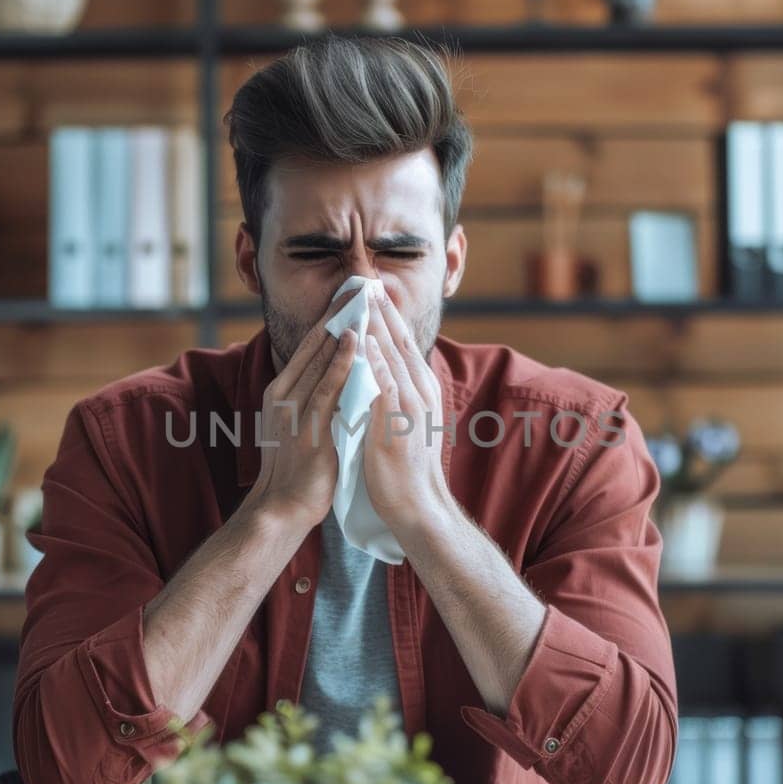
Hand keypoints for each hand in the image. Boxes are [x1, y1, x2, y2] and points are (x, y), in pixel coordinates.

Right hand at [242, 294, 358, 534]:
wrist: (281, 507)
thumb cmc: (296, 469)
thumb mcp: (296, 424)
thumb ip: (310, 398)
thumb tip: (331, 374)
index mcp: (280, 390)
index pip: (308, 345)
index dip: (329, 316)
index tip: (349, 292)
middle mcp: (283, 393)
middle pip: (314, 343)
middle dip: (337, 312)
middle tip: (358, 283)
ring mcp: (293, 408)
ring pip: (321, 358)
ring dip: (343, 326)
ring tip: (361, 299)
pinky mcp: (308, 426)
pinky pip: (328, 385)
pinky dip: (342, 360)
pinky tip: (355, 339)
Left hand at [362, 289, 456, 537]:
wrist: (418, 505)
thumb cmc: (404, 466)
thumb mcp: (403, 420)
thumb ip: (393, 393)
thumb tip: (377, 371)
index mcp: (420, 388)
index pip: (402, 342)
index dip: (387, 313)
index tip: (371, 288)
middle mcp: (420, 390)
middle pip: (399, 339)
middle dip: (381, 308)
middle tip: (365, 278)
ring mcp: (412, 404)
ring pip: (393, 355)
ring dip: (377, 325)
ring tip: (362, 297)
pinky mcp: (400, 421)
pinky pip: (385, 384)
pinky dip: (374, 360)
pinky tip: (362, 342)